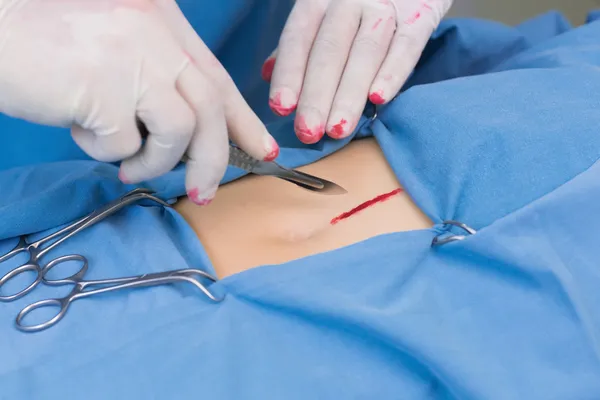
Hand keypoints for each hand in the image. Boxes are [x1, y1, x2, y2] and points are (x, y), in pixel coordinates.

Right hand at [0, 0, 278, 204]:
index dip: (242, 118)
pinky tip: (80, 130)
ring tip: (125, 164)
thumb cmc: (46, 48)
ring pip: (180, 130)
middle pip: (210, 107)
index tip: (263, 150)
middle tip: (204, 193)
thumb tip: (192, 137)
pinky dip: (107, 151)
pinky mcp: (103, 87)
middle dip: (214, 159)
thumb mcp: (117, 54)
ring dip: (156, 161)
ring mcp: (131, 57)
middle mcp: (153, 31)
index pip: (216, 77)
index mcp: (161, 19)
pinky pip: (126, 143)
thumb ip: (157, 81)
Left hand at [262, 0, 451, 143]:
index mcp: (318, 0)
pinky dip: (392, 73)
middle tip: (308, 132)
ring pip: (365, 52)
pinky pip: (406, 46)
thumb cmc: (357, 8)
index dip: (289, 74)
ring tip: (338, 129)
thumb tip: (266, 74)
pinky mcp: (420, 15)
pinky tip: (379, 99)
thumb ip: (299, 45)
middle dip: (317, 95)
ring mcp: (385, 7)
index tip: (281, 108)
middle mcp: (348, 0)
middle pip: (329, 50)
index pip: (298, 38)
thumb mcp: (323, 17)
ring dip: (349, 94)